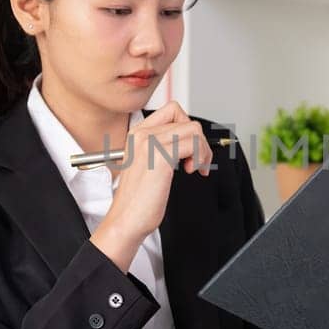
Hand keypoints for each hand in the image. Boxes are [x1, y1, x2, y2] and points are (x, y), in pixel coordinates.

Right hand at [90, 100, 211, 271]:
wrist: (126, 219)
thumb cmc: (139, 198)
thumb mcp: (150, 162)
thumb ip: (164, 145)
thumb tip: (192, 139)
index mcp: (138, 132)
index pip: (173, 110)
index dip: (188, 127)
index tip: (190, 148)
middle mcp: (142, 134)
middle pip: (187, 120)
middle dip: (200, 141)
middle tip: (197, 162)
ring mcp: (150, 143)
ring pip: (194, 130)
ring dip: (202, 150)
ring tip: (194, 167)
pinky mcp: (160, 157)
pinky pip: (193, 144)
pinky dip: (200, 158)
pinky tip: (190, 171)